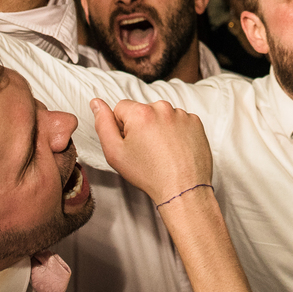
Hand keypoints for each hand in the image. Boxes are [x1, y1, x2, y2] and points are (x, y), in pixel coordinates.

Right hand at [91, 98, 211, 204]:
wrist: (183, 189)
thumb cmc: (148, 174)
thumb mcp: (115, 153)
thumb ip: (103, 124)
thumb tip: (96, 102)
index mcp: (141, 113)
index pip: (121, 108)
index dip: (122, 127)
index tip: (131, 144)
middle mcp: (163, 108)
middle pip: (143, 110)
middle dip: (141, 126)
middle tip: (146, 150)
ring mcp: (182, 114)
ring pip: (161, 115)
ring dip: (159, 127)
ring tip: (162, 152)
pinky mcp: (196, 122)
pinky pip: (179, 120)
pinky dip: (176, 131)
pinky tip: (175, 149)